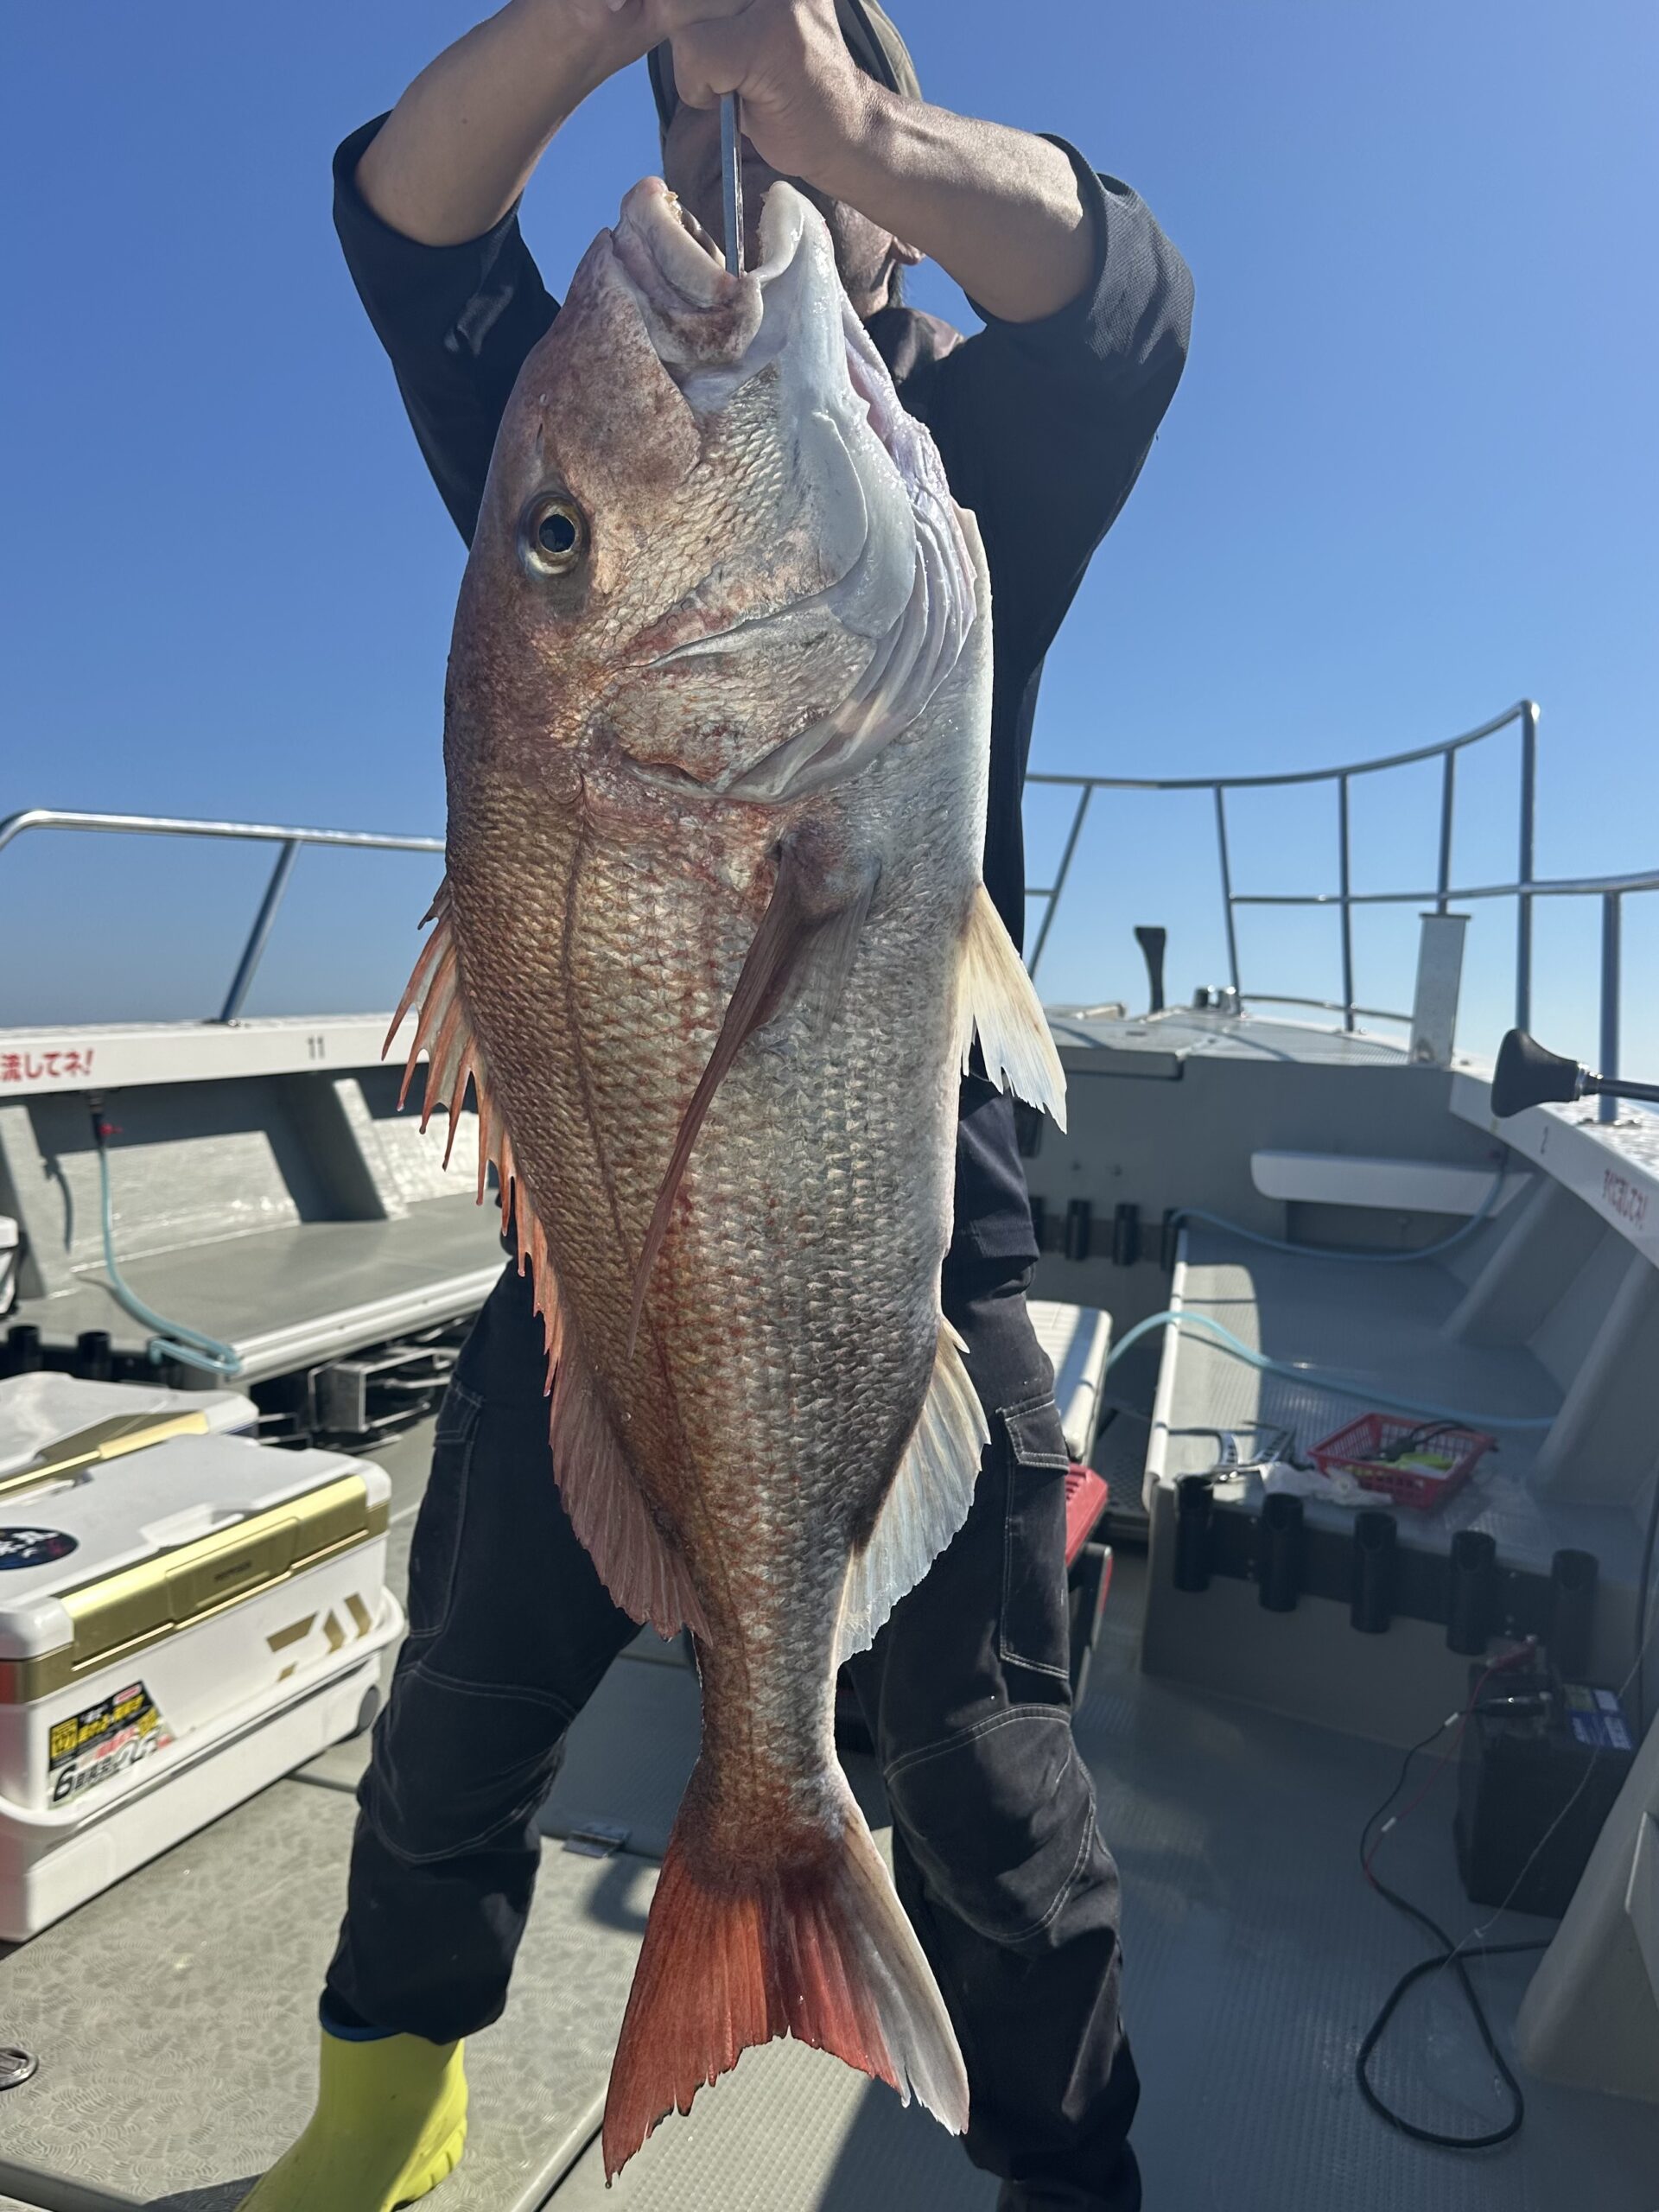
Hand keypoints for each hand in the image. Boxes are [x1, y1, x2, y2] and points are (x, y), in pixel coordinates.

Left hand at [642, 0, 875, 189]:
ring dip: (691, 59)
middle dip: (681, 26)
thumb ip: (706, 3)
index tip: (684, 34)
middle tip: (723, 58)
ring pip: (678, 11)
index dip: (676, 7)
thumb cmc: (788, 80)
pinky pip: (695, 54)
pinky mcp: (769, 41)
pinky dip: (699, 88)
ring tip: (732, 76)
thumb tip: (641, 0)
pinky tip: (733, 98)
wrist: (845, 132)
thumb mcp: (745, 20)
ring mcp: (776, 2)